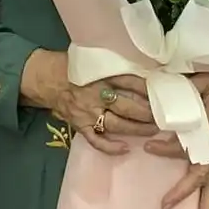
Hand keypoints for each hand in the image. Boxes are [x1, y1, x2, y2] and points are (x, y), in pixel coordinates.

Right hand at [20, 50, 155, 155]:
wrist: (44, 78)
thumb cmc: (72, 65)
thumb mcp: (93, 59)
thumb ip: (114, 65)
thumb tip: (144, 68)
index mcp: (99, 74)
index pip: (130, 82)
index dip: (148, 89)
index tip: (163, 93)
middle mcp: (95, 94)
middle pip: (127, 106)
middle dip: (147, 113)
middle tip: (164, 115)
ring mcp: (87, 112)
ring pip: (116, 124)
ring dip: (137, 129)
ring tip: (153, 130)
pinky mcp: (79, 125)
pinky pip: (96, 140)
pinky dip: (110, 147)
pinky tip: (125, 149)